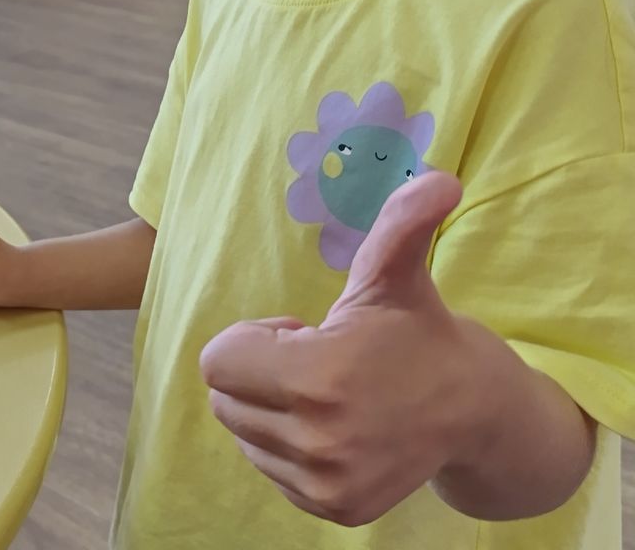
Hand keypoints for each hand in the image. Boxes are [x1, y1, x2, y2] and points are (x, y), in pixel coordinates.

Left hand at [200, 171, 485, 526]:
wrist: (472, 409)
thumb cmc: (417, 329)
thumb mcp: (398, 271)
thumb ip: (403, 222)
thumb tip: (441, 179)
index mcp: (319, 379)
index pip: (216, 362)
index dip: (253, 337)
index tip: (301, 330)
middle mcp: (318, 441)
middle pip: (225, 398)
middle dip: (257, 369)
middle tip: (314, 358)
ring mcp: (326, 483)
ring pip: (244, 433)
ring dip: (270, 406)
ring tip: (328, 389)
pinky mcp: (334, 508)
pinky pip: (269, 467)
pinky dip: (287, 443)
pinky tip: (334, 421)